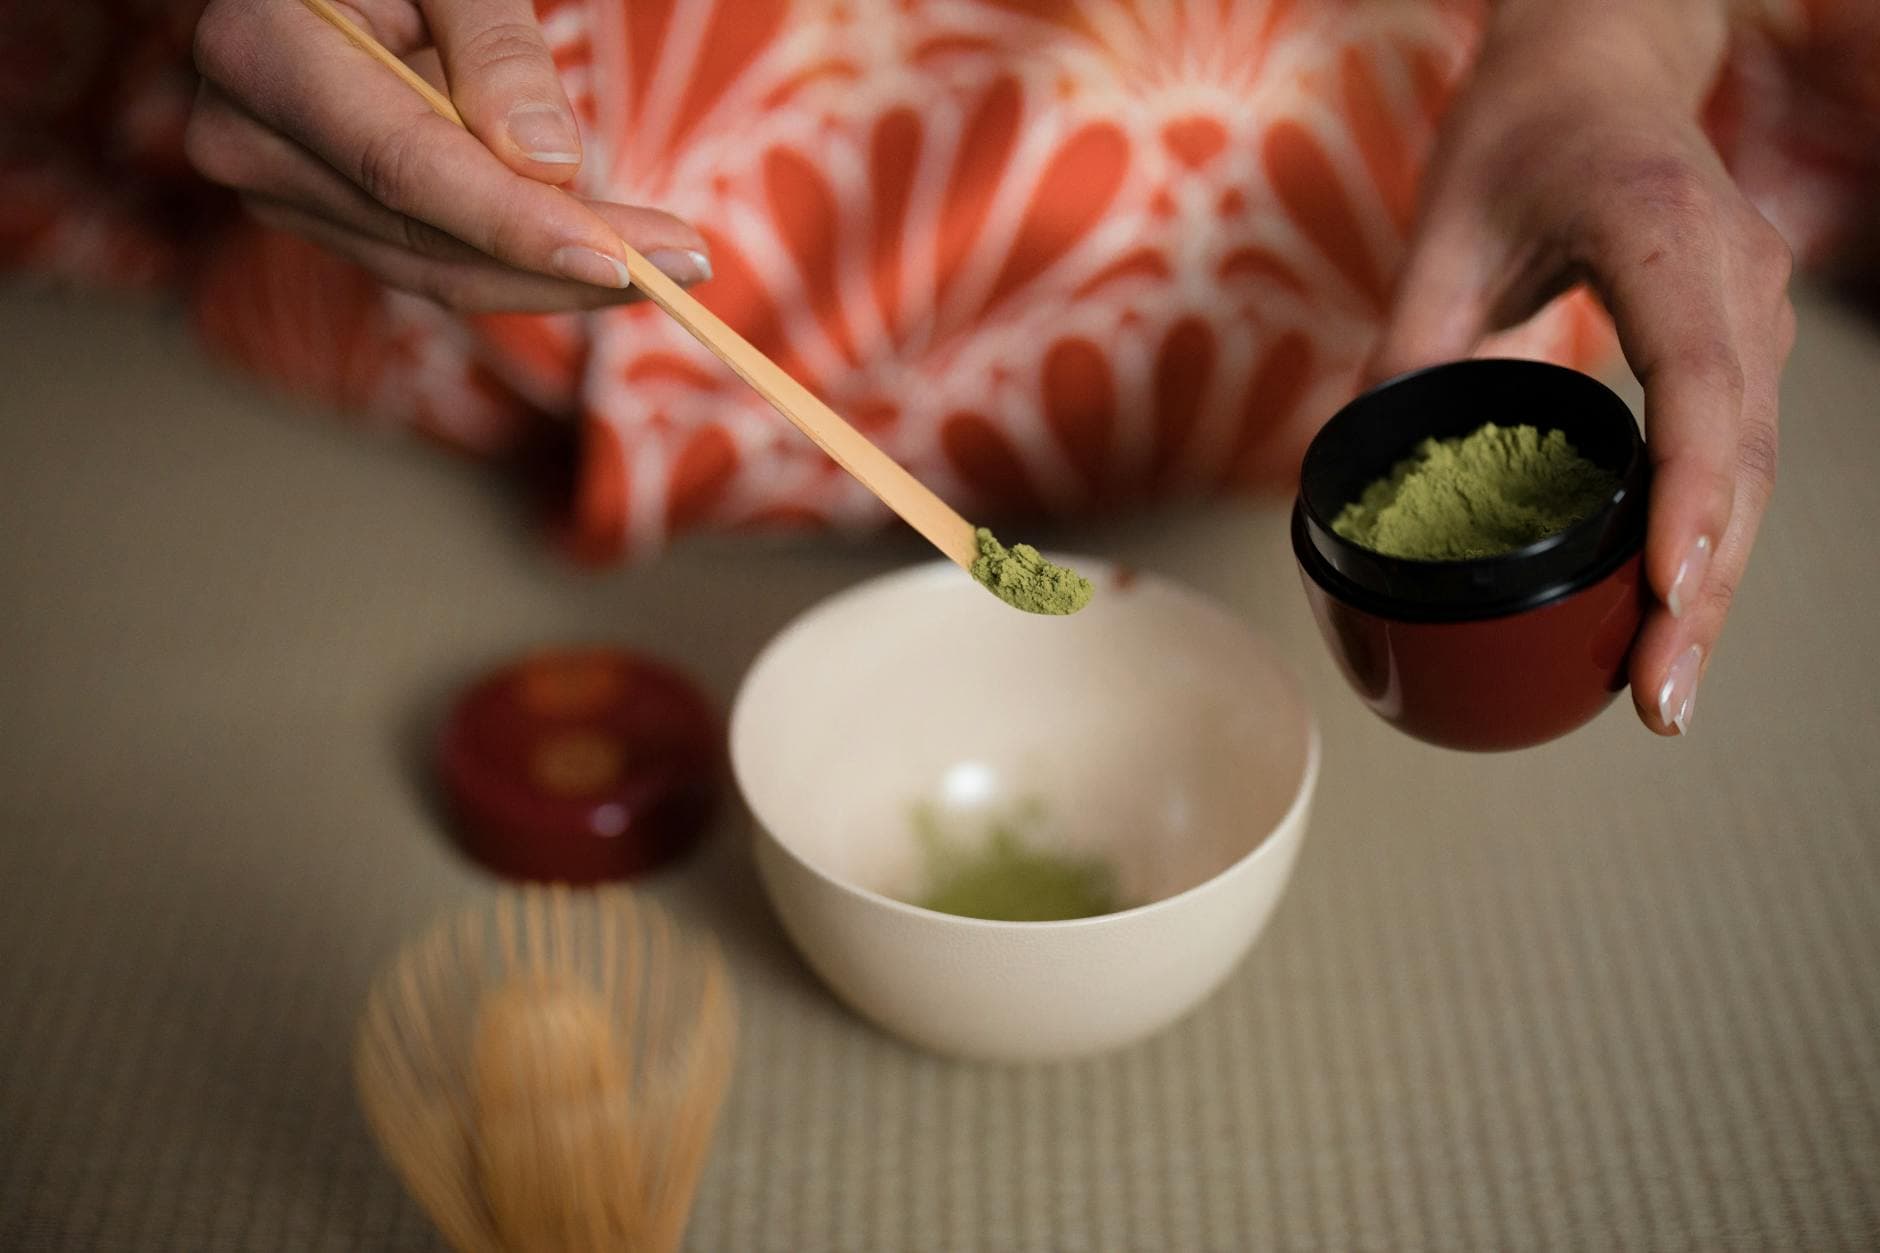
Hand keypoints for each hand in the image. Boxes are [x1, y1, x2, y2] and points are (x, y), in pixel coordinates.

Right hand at [184, 0, 710, 312]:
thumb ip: (494, 46)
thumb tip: (551, 165)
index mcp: (262, 53)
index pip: (405, 166)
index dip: (518, 223)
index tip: (627, 256)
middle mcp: (249, 142)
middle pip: (428, 238)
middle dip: (568, 263)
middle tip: (688, 266)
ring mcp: (280, 191)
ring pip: (434, 269)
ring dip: (558, 279)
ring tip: (668, 265)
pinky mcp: (323, 215)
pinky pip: (431, 261)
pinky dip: (522, 266)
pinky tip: (607, 257)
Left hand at [1370, 0, 1793, 736]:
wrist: (1602, 59)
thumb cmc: (1519, 129)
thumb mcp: (1440, 229)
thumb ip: (1406, 347)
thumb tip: (1349, 480)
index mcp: (1654, 231)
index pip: (1696, 380)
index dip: (1688, 495)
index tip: (1668, 592)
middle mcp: (1728, 271)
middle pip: (1740, 453)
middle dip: (1704, 589)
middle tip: (1659, 700)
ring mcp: (1749, 302)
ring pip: (1751, 464)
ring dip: (1715, 579)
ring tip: (1664, 685)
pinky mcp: (1740, 332)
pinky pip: (1736, 447)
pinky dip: (1707, 532)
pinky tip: (1670, 610)